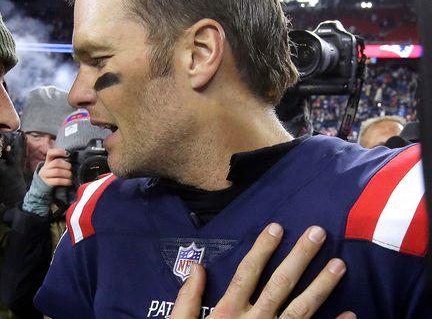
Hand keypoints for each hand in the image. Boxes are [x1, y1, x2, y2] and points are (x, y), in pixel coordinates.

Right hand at [39, 148, 72, 187]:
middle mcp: (45, 166)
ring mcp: (45, 175)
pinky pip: (58, 181)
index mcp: (48, 160)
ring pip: (57, 172)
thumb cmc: (56, 173)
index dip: (59, 152)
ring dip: (67, 174)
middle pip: (56, 163)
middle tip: (71, 169)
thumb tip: (73, 159)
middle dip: (66, 165)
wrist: (46, 184)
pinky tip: (70, 182)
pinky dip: (66, 181)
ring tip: (71, 176)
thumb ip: (63, 161)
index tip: (68, 154)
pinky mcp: (47, 183)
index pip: (50, 153)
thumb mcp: (57, 166)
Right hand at [170, 223, 355, 318]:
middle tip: (318, 233)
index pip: (247, 273)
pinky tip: (351, 314)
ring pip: (302, 309)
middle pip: (280, 285)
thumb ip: (187, 300)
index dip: (262, 249)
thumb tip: (196, 267)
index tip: (276, 227)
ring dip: (322, 286)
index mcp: (227, 313)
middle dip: (300, 258)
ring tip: (340, 265)